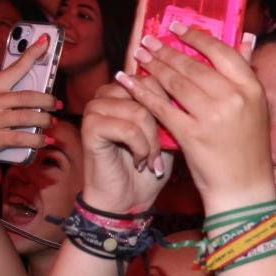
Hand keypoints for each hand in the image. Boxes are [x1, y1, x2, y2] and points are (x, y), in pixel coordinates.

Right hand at [0, 37, 60, 166]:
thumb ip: (3, 94)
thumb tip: (31, 94)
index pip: (14, 67)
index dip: (32, 54)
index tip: (45, 41)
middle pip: (28, 96)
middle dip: (48, 100)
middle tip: (57, 104)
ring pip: (28, 116)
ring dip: (45, 120)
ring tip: (52, 122)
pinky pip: (22, 138)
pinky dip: (37, 140)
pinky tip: (45, 140)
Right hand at [78, 81, 171, 214]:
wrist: (128, 198)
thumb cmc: (149, 165)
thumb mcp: (167, 132)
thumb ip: (169, 107)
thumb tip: (184, 89)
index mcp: (125, 88)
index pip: (155, 77)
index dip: (171, 101)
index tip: (176, 129)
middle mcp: (107, 92)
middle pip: (147, 89)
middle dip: (162, 121)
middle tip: (162, 147)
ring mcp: (96, 108)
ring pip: (139, 110)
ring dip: (152, 140)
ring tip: (150, 158)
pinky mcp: (90, 127)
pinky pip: (128, 129)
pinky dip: (140, 148)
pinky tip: (139, 161)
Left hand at [119, 25, 273, 210]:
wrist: (244, 189)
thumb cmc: (249, 149)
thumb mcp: (256, 108)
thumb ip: (246, 73)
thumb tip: (245, 37)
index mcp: (251, 89)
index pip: (222, 52)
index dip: (196, 37)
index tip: (177, 28)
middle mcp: (233, 99)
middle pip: (193, 67)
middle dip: (166, 52)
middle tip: (148, 41)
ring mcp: (212, 117)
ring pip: (176, 84)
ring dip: (154, 67)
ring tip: (139, 56)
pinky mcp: (191, 135)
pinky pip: (162, 107)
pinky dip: (143, 93)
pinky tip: (130, 82)